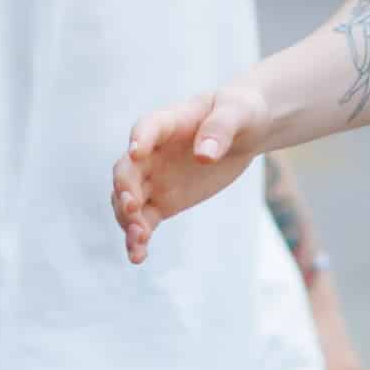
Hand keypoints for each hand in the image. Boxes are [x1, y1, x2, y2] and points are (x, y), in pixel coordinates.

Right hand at [111, 82, 270, 263]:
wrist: (244, 131)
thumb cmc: (239, 112)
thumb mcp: (237, 113)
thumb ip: (220, 129)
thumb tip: (205, 155)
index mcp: (168, 122)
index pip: (147, 128)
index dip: (140, 139)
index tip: (136, 152)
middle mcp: (152, 152)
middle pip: (127, 170)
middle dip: (125, 188)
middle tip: (133, 206)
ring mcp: (154, 179)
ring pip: (127, 200)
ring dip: (127, 219)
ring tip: (138, 239)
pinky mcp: (163, 202)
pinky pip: (144, 222)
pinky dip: (138, 239)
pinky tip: (137, 257)